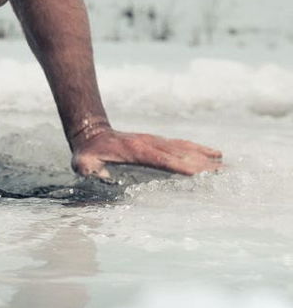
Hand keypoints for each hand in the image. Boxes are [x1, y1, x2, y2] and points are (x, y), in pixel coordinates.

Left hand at [71, 128, 222, 178]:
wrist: (91, 132)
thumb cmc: (88, 153)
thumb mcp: (82, 163)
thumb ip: (88, 169)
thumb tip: (97, 176)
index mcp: (135, 151)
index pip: (162, 160)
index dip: (179, 166)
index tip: (199, 173)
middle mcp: (150, 144)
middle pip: (180, 154)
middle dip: (202, 164)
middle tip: (225, 173)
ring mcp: (156, 141)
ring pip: (185, 148)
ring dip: (205, 156)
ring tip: (226, 165)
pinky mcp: (159, 142)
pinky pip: (182, 145)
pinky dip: (200, 149)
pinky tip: (215, 153)